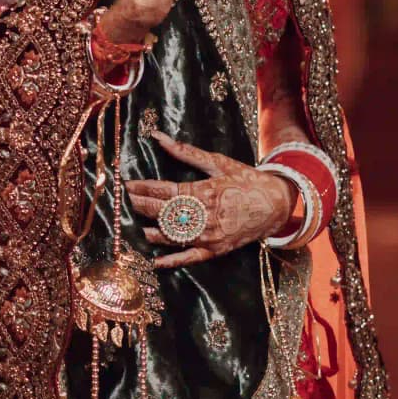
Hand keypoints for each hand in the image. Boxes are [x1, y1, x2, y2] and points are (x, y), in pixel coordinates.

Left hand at [126, 131, 295, 267]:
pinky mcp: (215, 250)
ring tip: (133, 226)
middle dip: (140, 206)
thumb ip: (186, 152)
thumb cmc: (246, 180)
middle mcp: (205, 215)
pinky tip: (154, 260)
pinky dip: (171, 261)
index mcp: (204, 191)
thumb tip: (159, 137)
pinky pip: (190, 258)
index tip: (126, 185)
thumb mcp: (218, 162)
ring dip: (151, 231)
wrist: (275, 204)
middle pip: (164, 212)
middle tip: (122, 202)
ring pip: (173, 235)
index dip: (143, 189)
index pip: (164, 191)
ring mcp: (210, 235)